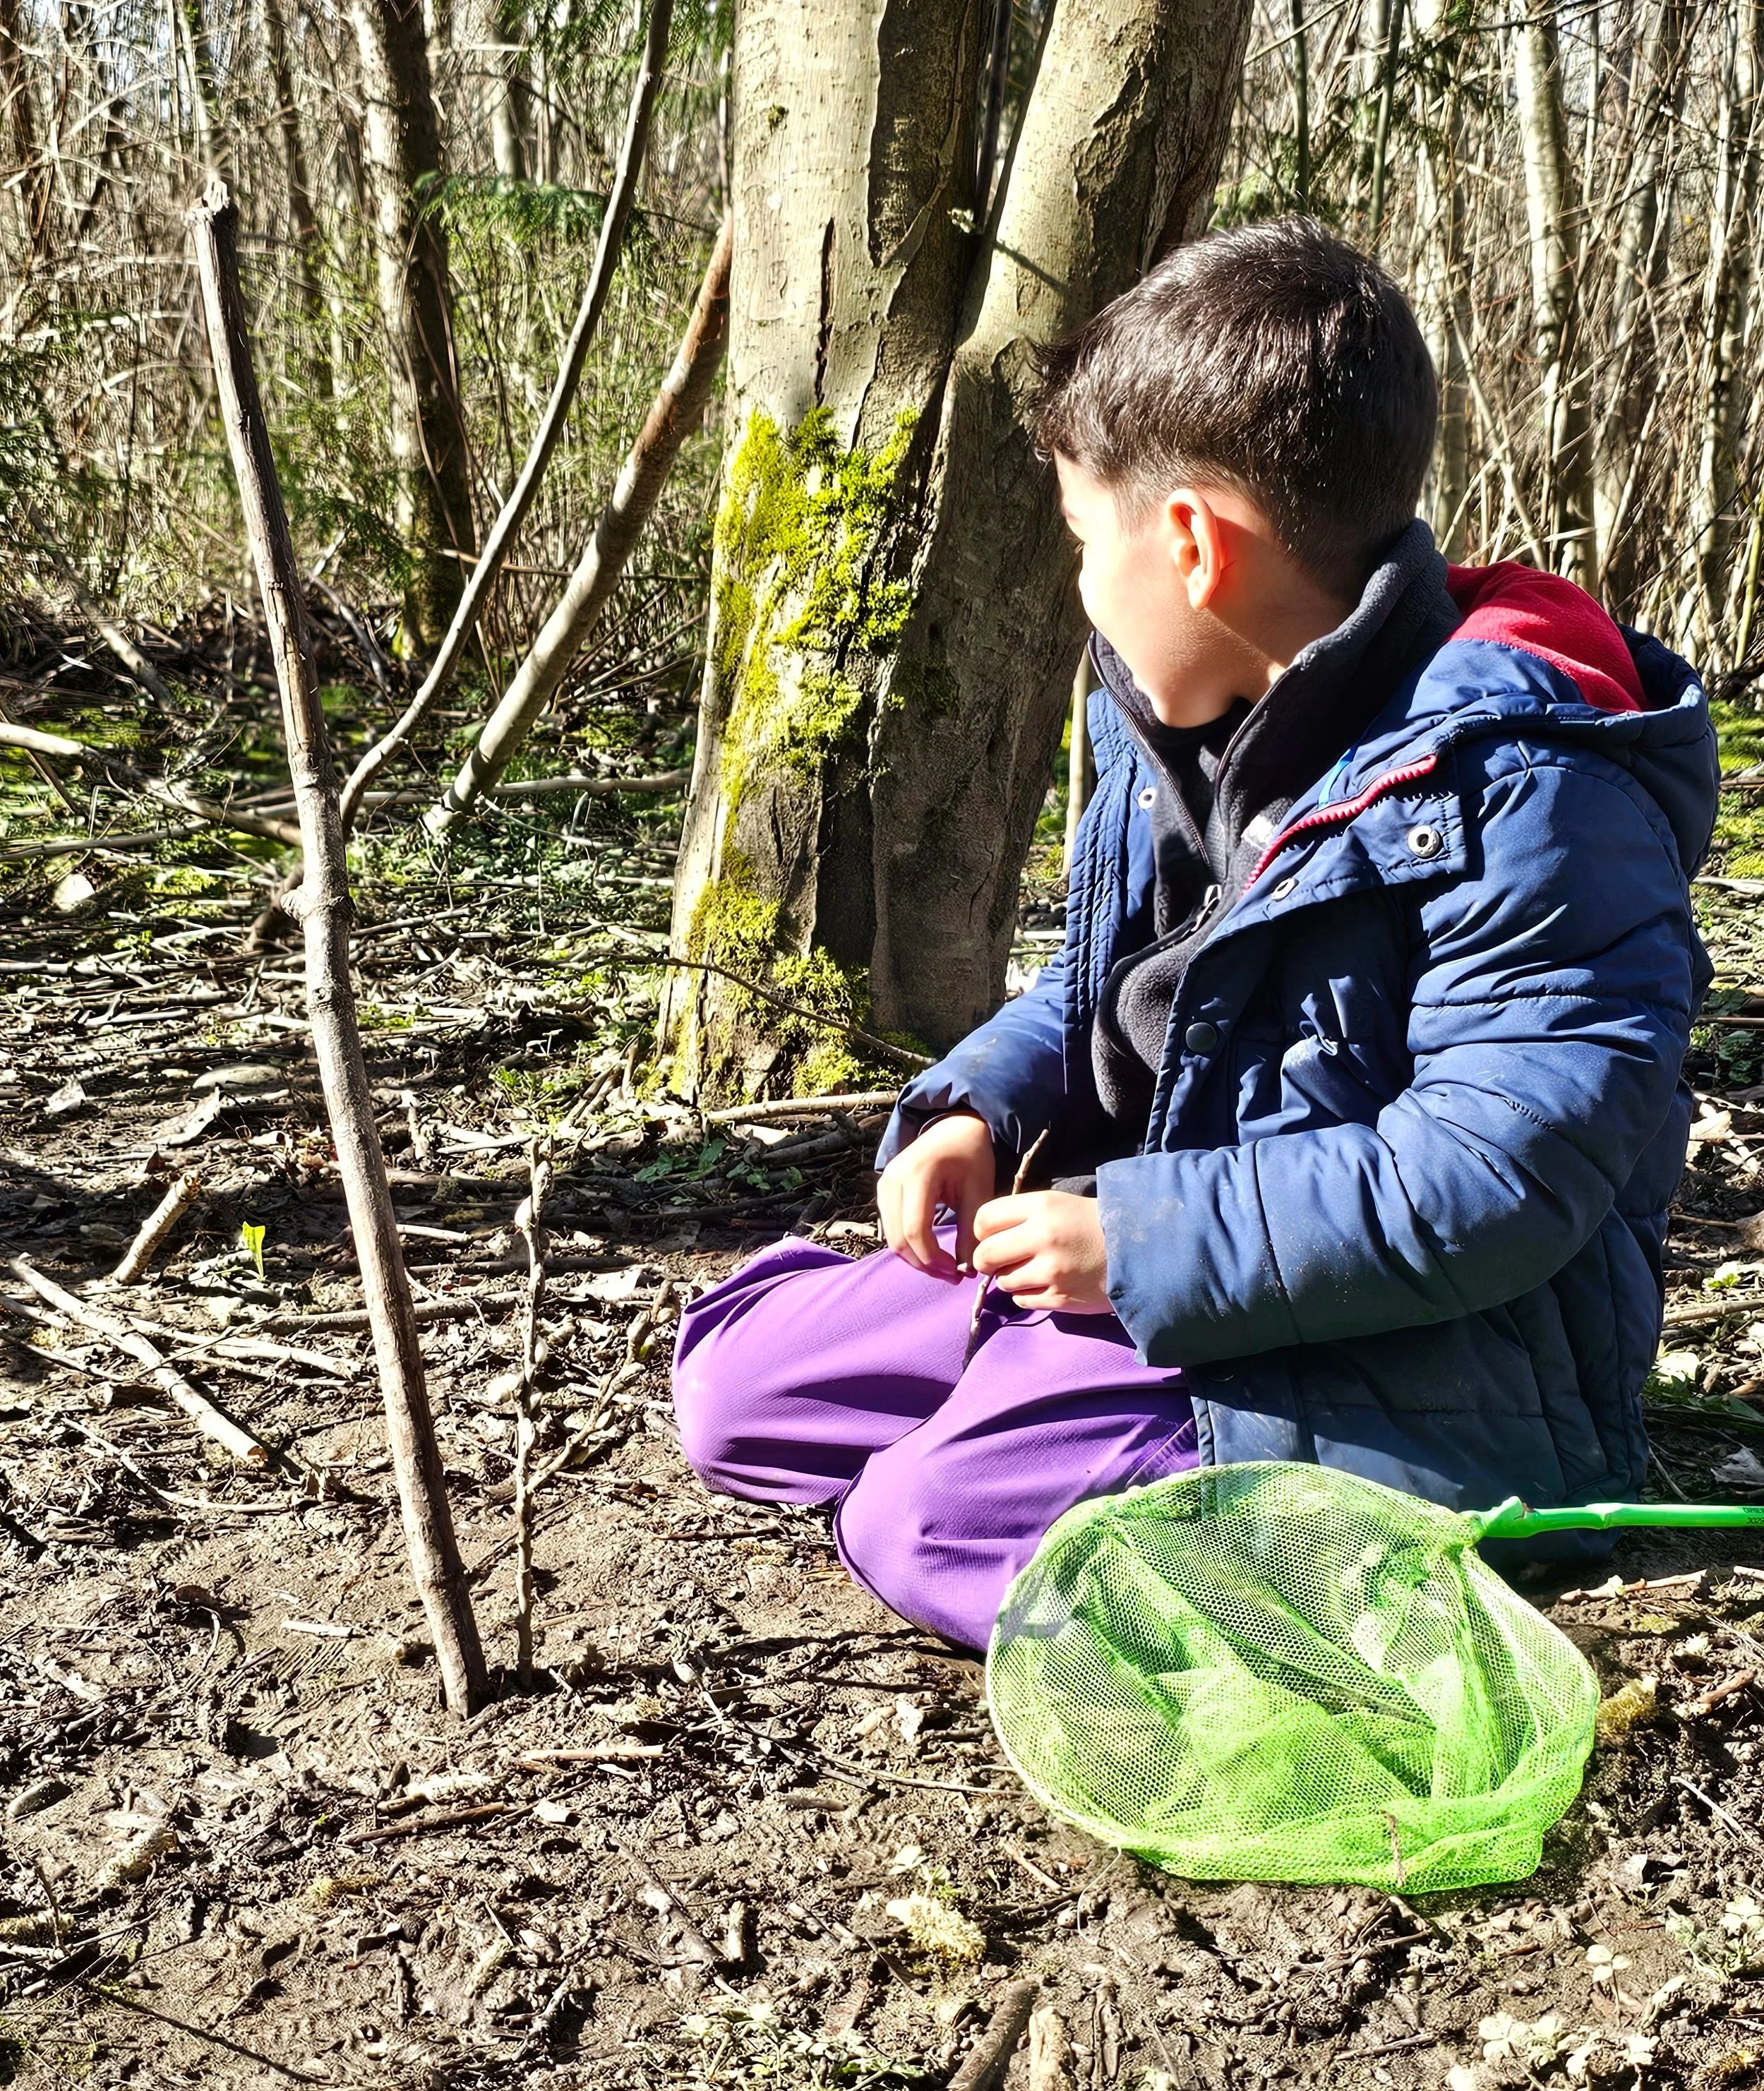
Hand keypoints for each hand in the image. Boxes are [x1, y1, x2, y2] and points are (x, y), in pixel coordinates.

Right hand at [877, 1112, 996, 1276]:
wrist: (955, 1127)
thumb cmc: (971, 1155)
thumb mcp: (978, 1191)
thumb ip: (970, 1231)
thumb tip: (965, 1270)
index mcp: (917, 1175)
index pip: (915, 1231)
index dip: (934, 1259)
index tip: (957, 1272)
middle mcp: (892, 1179)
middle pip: (897, 1239)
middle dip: (924, 1264)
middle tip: (951, 1276)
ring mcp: (884, 1184)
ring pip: (891, 1237)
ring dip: (916, 1258)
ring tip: (944, 1267)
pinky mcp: (884, 1190)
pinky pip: (891, 1228)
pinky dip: (909, 1245)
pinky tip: (931, 1252)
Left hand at [971, 1191, 1111, 1312]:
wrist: (1139, 1251)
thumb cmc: (1093, 1224)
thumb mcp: (1058, 1204)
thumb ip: (1021, 1215)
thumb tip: (984, 1236)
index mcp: (1041, 1207)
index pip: (984, 1219)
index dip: (983, 1231)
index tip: (992, 1236)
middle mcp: (1042, 1237)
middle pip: (985, 1254)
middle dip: (987, 1260)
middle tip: (998, 1260)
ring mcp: (1050, 1271)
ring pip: (1003, 1281)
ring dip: (1010, 1277)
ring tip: (1033, 1270)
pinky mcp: (1059, 1298)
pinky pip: (1021, 1300)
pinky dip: (1027, 1294)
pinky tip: (1045, 1284)